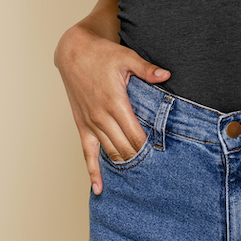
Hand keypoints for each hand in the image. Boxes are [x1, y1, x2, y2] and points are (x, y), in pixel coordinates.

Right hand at [54, 25, 169, 194]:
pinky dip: (93, 172)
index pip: (136, 135)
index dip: (149, 147)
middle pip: (125, 148)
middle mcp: (102, 117)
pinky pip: (86, 154)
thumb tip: (166, 75)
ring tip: (140, 177)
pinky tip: (99, 188)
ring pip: (110, 152)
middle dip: (141, 158)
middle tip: (156, 167)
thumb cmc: (101, 54)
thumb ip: (147, 70)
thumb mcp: (127, 57)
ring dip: (124, 164)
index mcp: (115, 102)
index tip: (162, 154)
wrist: (73, 52)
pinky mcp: (82, 126)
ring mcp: (90, 124)